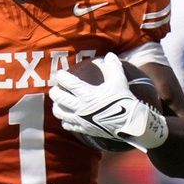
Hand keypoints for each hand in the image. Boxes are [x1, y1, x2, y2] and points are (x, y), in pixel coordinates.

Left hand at [49, 53, 167, 149]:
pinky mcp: (84, 129)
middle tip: (56, 88)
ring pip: (59, 112)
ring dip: (57, 106)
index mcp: (87, 93)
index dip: (61, 76)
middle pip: (58, 98)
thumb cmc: (124, 100)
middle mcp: (80, 107)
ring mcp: (80, 119)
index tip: (60, 74)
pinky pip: (68, 125)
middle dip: (55, 91)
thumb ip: (113, 66)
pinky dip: (65, 120)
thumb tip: (110, 55)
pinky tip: (67, 117)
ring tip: (59, 103)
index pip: (68, 82)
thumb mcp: (119, 81)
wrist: (129, 123)